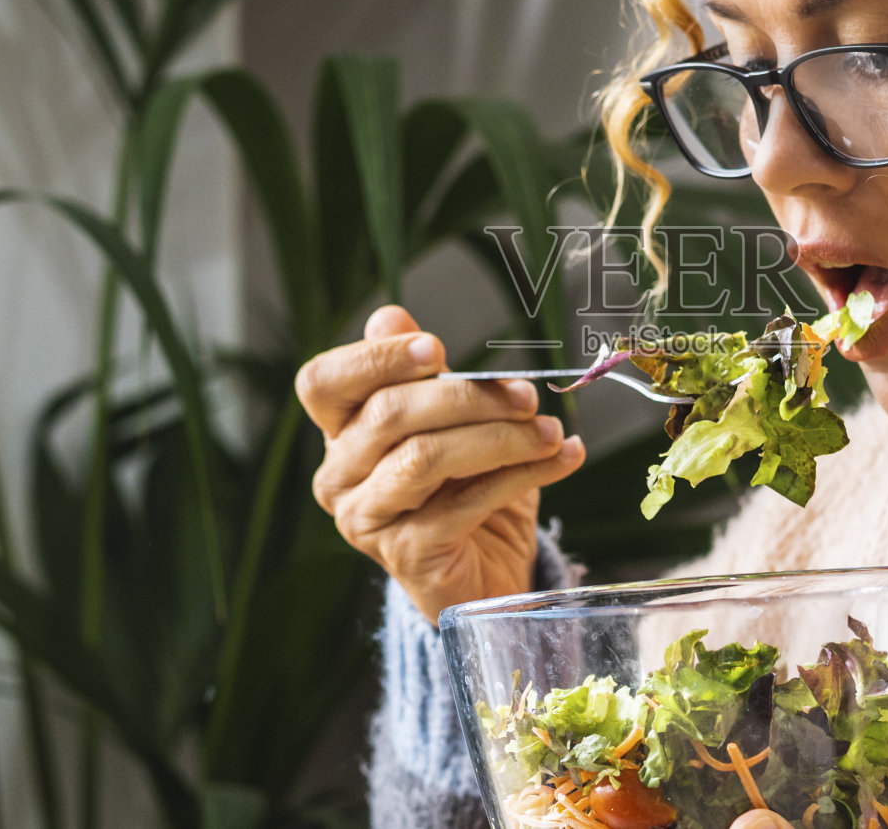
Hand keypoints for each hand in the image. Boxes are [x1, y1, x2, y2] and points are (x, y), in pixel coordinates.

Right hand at [297, 305, 585, 622]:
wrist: (487, 570)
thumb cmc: (466, 485)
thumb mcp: (452, 421)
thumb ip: (423, 375)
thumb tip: (390, 317)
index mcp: (340, 431)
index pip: (324, 382)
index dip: (375, 358)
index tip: (436, 349)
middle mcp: (339, 476)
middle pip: (389, 414)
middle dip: (468, 396)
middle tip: (526, 395)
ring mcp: (367, 519)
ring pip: (425, 457)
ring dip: (500, 437)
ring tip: (551, 432)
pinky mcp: (406, 555)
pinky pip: (465, 503)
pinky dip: (521, 475)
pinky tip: (563, 459)